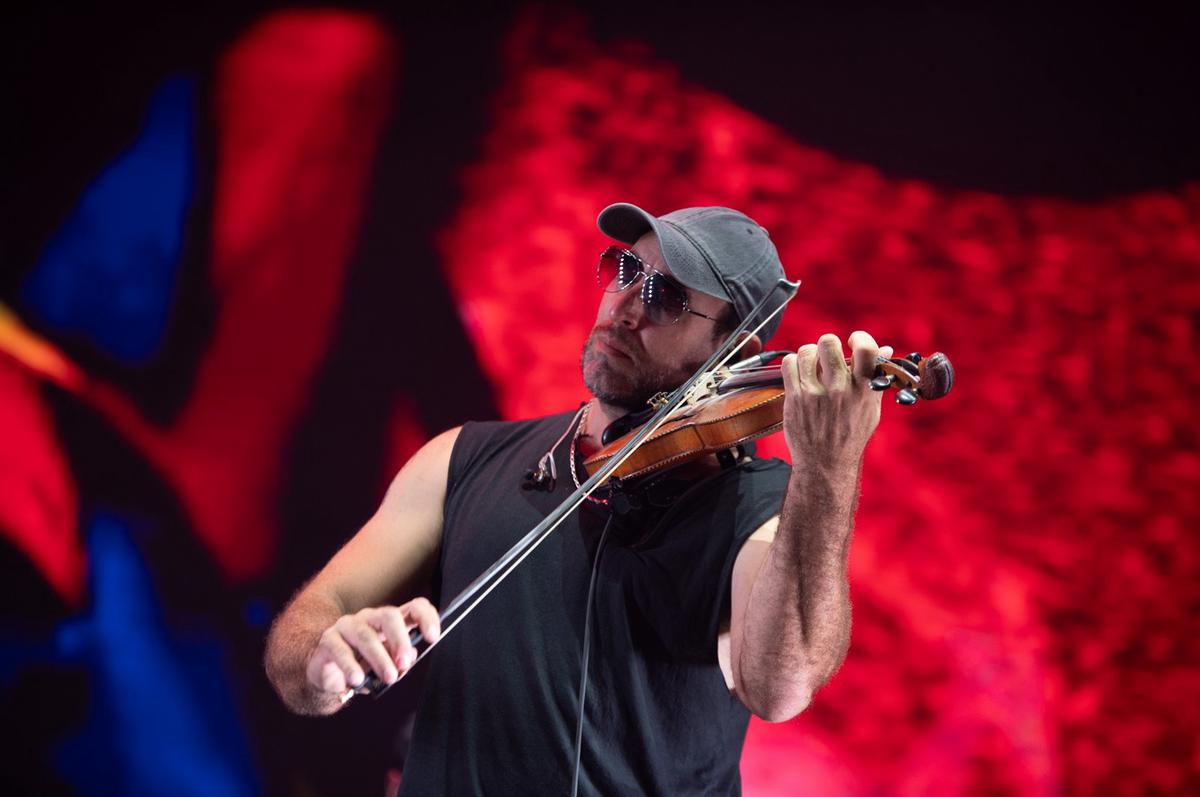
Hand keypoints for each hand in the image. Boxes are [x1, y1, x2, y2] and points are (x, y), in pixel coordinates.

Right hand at [305, 597, 441, 693]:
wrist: (329, 676)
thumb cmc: (363, 667)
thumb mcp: (386, 667)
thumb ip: (399, 662)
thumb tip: (409, 658)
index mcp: (390, 623)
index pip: (413, 608)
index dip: (426, 618)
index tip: (433, 637)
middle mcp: (370, 618)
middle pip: (389, 616)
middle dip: (400, 639)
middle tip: (404, 663)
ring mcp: (348, 626)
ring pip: (366, 635)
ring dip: (379, 658)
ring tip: (388, 677)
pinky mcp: (329, 640)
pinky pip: (341, 650)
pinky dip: (351, 666)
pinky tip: (358, 679)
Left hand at [780, 331, 893, 468]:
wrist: (825, 463)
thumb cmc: (850, 435)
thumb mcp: (871, 409)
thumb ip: (876, 378)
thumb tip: (886, 349)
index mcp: (864, 390)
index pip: (866, 349)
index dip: (859, 337)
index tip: (853, 341)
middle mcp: (840, 390)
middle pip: (828, 342)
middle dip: (827, 344)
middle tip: (827, 354)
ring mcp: (815, 394)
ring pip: (806, 351)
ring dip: (809, 354)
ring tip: (812, 365)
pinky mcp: (794, 399)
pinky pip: (789, 364)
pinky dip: (793, 363)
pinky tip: (799, 373)